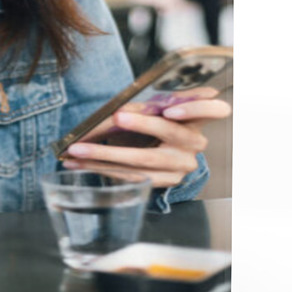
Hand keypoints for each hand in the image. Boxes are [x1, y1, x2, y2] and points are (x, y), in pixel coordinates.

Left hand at [62, 88, 230, 187]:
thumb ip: (143, 109)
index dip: (194, 109)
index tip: (171, 109)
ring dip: (105, 155)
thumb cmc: (160, 124)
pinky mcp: (166, 182)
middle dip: (141, 125)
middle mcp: (194, 143)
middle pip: (170, 133)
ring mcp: (182, 165)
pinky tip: (82, 163)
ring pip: (145, 160)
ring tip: (78, 150)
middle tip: (115, 118)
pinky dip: (103, 168)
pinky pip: (133, 176)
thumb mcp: (156, 111)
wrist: (169, 154)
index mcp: (197, 118)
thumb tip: (112, 112)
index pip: (214, 109)